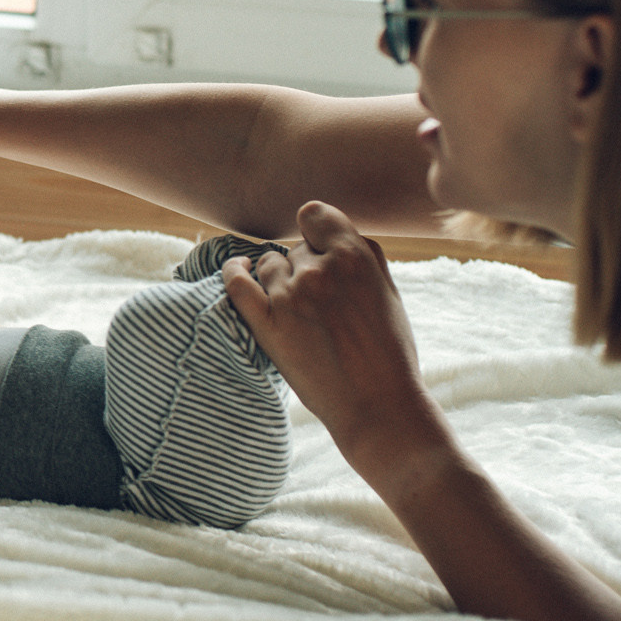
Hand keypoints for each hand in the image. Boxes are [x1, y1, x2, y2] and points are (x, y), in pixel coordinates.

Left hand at [221, 201, 440, 482]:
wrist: (377, 405)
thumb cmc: (388, 352)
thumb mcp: (388, 292)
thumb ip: (362, 257)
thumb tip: (333, 233)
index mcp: (355, 256)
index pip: (315, 215)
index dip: (315, 230)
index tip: (317, 246)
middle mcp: (320, 270)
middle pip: (294, 248)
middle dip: (304, 267)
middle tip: (320, 302)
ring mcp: (290, 296)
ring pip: (268, 264)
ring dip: (277, 278)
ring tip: (296, 307)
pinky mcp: (267, 324)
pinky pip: (235, 283)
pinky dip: (232, 272)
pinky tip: (237, 270)